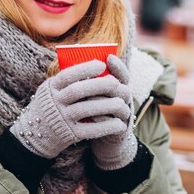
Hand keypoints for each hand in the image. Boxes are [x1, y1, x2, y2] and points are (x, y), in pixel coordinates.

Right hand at [10, 60, 130, 158]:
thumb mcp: (51, 90)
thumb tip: (93, 63)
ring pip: (86, 110)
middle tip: (115, 82)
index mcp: (51, 88)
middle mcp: (55, 102)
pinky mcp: (69, 134)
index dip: (85, 69)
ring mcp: (61, 119)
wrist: (35, 133)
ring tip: (121, 103)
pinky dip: (106, 127)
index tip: (102, 64)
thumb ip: (67, 80)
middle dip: (99, 85)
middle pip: (78, 91)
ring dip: (106, 106)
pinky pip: (90, 130)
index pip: (68, 75)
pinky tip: (119, 124)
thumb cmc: (50, 105)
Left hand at [90, 55, 137, 169]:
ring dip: (103, 101)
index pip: (122, 73)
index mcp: (118, 88)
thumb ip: (87, 82)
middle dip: (107, 84)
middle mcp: (124, 100)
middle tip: (93, 80)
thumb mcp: (90, 94)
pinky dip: (101, 120)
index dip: (117, 65)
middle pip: (122, 88)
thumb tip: (70, 64)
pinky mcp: (120, 130)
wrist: (98, 136)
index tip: (108, 57)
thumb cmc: (90, 110)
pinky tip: (90, 118)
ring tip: (88, 99)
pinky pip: (114, 124)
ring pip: (119, 104)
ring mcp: (123, 115)